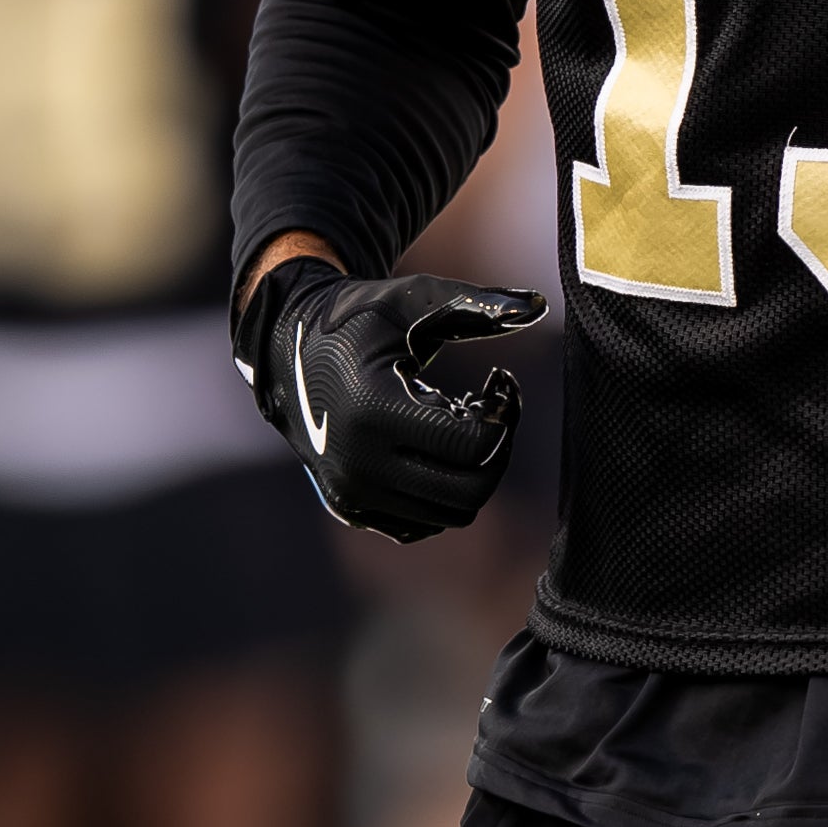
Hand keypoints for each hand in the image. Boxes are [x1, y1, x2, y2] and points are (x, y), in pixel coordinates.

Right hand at [236, 259, 543, 542]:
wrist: (287, 355)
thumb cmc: (360, 320)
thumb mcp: (413, 301)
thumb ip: (475, 305)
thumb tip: (539, 305)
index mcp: (374, 412)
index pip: (472, 446)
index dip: (504, 415)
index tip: (498, 381)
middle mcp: (359, 466)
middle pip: (469, 491)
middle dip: (497, 450)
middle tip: (489, 410)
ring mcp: (354, 495)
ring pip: (451, 514)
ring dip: (470, 473)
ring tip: (459, 426)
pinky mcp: (352, 511)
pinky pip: (422, 525)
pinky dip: (442, 494)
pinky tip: (434, 449)